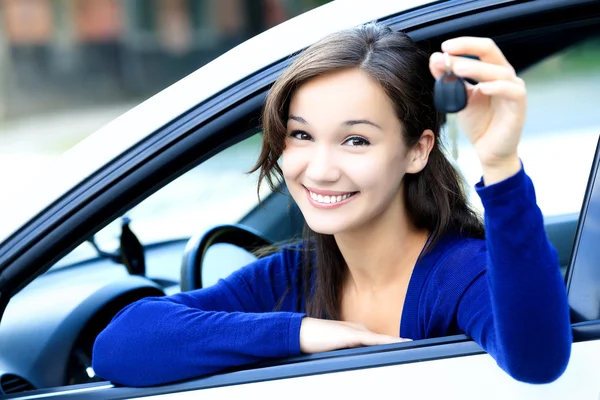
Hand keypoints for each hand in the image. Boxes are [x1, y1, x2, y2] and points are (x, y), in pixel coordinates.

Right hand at [299, 317, 410, 353]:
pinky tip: (400, 344)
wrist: (300, 333)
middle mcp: (359, 329)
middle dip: (401, 345)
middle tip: (419, 350)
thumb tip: (359, 365)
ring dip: (398, 343)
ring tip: (414, 347)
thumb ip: (348, 353)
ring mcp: (356, 330)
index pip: (380, 340)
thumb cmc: (314, 343)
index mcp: (356, 332)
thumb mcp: (334, 350)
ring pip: (383, 339)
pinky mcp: (352, 334)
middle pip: (385, 340)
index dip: (395, 344)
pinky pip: (375, 339)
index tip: (409, 349)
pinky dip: (388, 342)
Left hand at [429, 37, 523, 184]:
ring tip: (456, 70)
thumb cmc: (479, 123)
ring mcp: (514, 90)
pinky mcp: (519, 107)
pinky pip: (512, 92)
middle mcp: (505, 76)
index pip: (482, 49)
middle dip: (468, 49)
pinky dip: (497, 87)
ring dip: (476, 68)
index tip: (444, 47)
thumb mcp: (459, 98)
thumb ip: (448, 80)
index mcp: (492, 72)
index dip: (464, 44)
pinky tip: (481, 88)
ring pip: (499, 72)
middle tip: (447, 51)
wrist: (489, 150)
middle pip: (491, 52)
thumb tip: (435, 58)